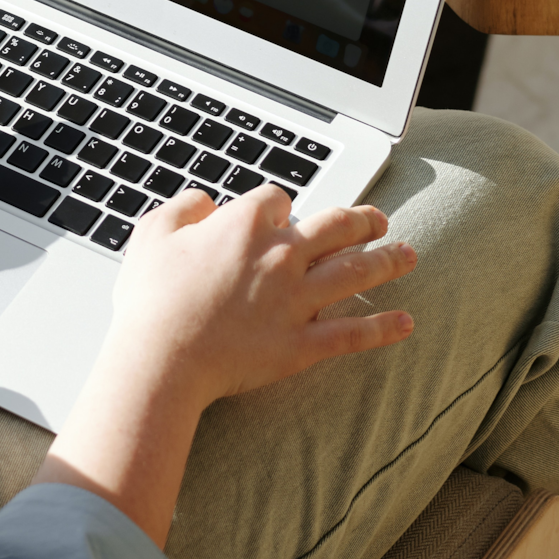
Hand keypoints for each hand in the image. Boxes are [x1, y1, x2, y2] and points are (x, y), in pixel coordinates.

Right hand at [34, 187, 414, 546]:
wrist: (162, 358)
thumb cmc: (150, 299)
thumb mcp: (152, 234)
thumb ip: (183, 207)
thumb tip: (205, 201)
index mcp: (245, 225)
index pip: (279, 200)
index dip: (280, 206)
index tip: (281, 215)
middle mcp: (281, 256)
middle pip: (334, 227)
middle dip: (360, 220)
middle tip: (377, 220)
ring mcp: (297, 301)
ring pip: (355, 272)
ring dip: (387, 260)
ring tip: (408, 254)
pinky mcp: (303, 344)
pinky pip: (353, 333)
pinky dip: (383, 327)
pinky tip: (406, 322)